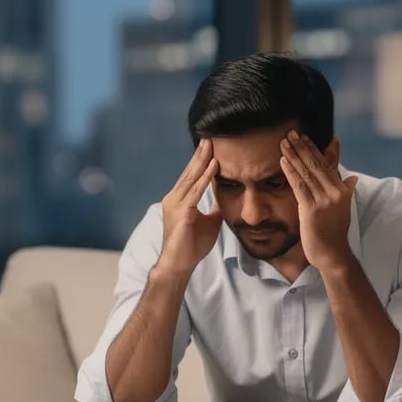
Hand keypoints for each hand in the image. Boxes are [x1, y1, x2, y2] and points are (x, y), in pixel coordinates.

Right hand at [158, 139, 222, 276]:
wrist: (179, 264)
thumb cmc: (192, 245)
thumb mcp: (210, 221)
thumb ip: (215, 207)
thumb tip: (226, 197)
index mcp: (180, 199)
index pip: (192, 175)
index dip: (201, 160)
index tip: (210, 146)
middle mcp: (175, 197)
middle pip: (190, 172)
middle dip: (200, 154)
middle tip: (209, 137)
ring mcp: (176, 204)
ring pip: (192, 178)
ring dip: (203, 161)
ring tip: (211, 145)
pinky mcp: (182, 212)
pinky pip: (196, 191)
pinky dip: (205, 178)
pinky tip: (214, 166)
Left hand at [279, 131, 355, 271]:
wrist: (332, 253)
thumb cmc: (335, 231)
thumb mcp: (342, 207)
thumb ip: (343, 189)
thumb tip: (352, 176)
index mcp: (342, 189)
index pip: (327, 164)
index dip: (314, 149)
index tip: (304, 136)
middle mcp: (335, 192)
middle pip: (316, 165)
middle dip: (302, 148)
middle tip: (291, 133)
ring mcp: (324, 200)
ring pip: (306, 173)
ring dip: (294, 156)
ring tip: (284, 143)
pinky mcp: (311, 209)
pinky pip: (299, 186)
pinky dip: (290, 172)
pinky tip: (283, 161)